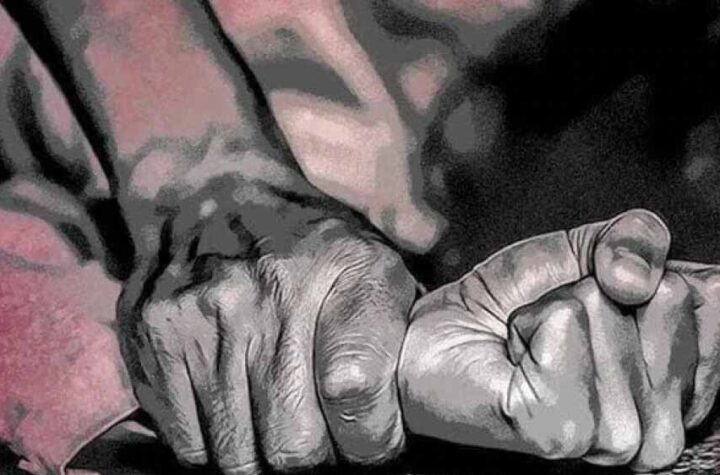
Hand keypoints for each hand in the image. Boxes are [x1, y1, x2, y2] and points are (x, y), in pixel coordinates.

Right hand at [118, 217, 415, 473]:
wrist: (216, 195)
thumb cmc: (310, 244)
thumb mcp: (374, 263)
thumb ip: (400, 331)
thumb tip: (419, 406)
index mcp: (346, 271)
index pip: (358, 393)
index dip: (370, 441)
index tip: (369, 442)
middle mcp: (270, 293)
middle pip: (296, 445)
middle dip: (317, 459)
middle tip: (321, 439)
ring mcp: (203, 318)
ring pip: (239, 456)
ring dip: (265, 458)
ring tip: (279, 427)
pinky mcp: (154, 340)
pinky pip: (189, 444)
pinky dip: (217, 449)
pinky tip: (237, 418)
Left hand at [398, 209, 712, 471]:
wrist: (443, 332)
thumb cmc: (513, 301)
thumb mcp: (584, 251)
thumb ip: (635, 239)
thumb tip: (636, 278)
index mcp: (682, 380)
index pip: (712, 300)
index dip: (650, 274)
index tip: (604, 295)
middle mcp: (662, 422)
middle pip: (666, 301)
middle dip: (596, 290)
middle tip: (556, 323)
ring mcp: (615, 437)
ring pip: (608, 316)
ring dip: (556, 309)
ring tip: (534, 342)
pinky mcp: (559, 431)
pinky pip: (564, 331)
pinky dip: (530, 323)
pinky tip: (518, 355)